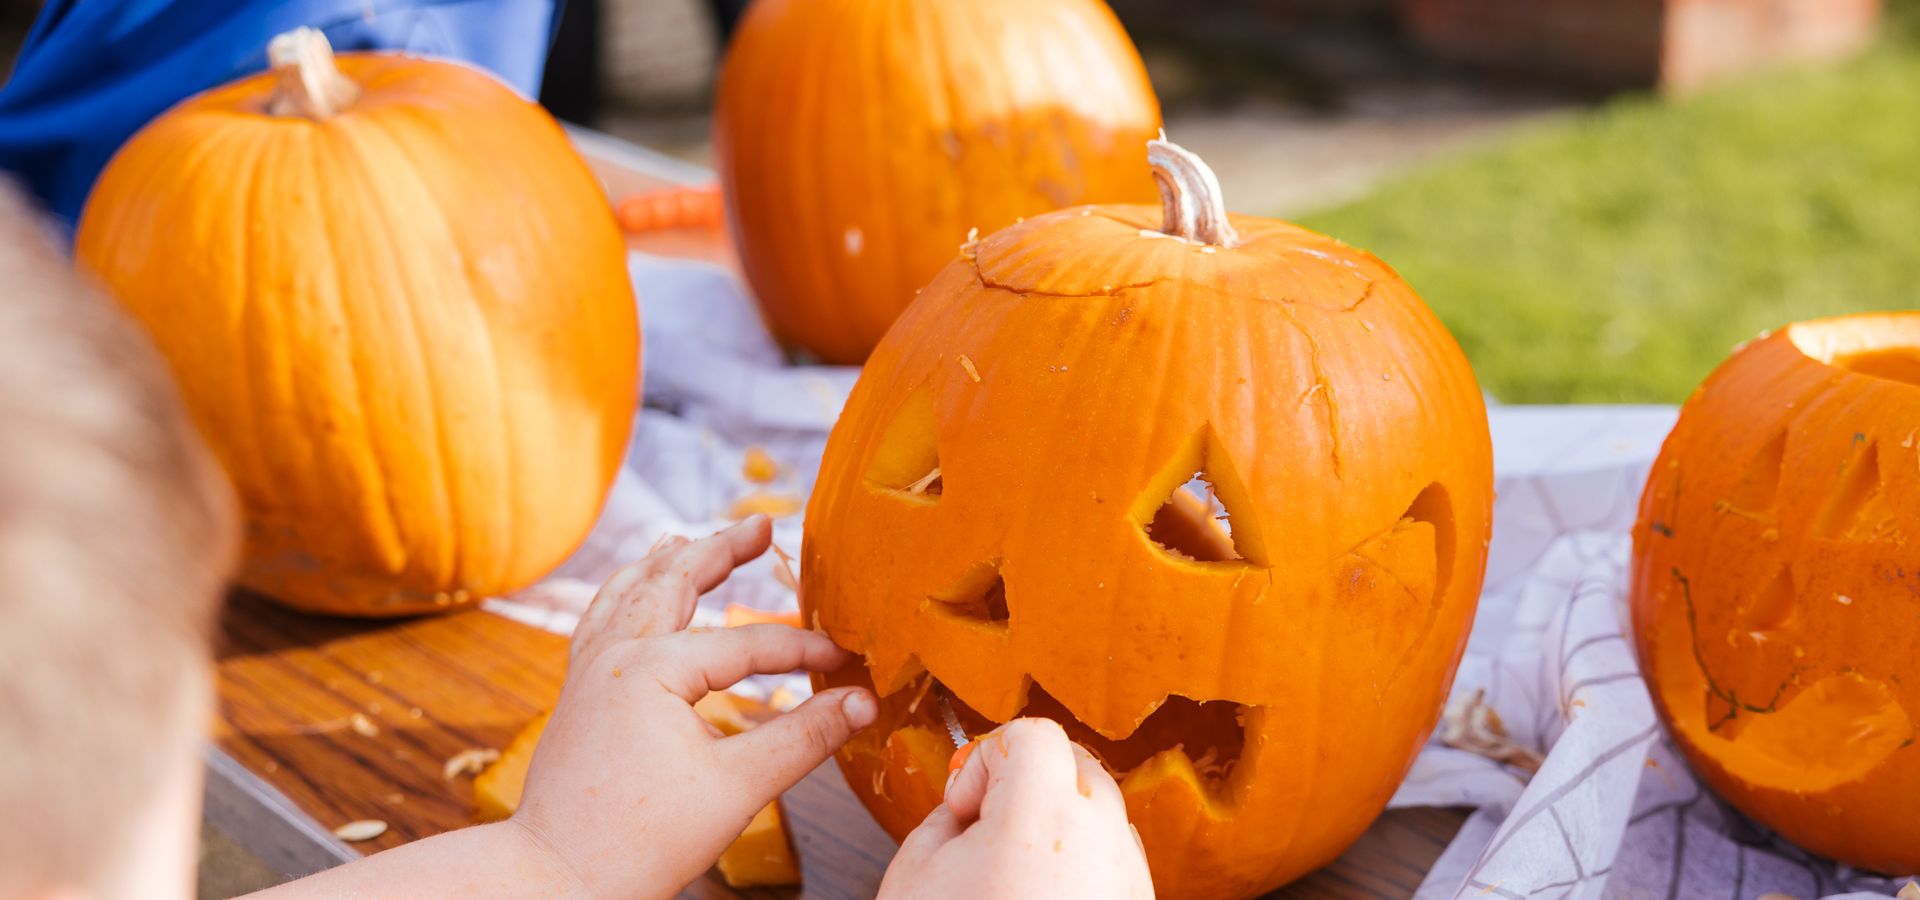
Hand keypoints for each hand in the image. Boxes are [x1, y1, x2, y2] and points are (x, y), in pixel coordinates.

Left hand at [512, 516, 878, 897]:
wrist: (555, 879)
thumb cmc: (638, 841)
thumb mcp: (736, 788)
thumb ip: (803, 737)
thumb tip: (861, 702)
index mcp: (652, 668)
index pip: (746, 645)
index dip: (802, 649)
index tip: (845, 661)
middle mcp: (614, 655)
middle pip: (674, 582)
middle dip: (720, 550)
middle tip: (761, 525)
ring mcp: (588, 673)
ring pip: (628, 593)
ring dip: (666, 564)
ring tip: (690, 541)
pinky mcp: (577, 696)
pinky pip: (601, 621)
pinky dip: (625, 595)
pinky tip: (633, 596)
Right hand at [877, 718, 1154, 899]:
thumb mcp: (915, 872)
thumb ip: (948, 814)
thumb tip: (974, 800)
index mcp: (1041, 819)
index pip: (1034, 735)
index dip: (988, 759)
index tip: (966, 805)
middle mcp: (1101, 843)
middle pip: (1077, 765)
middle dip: (1029, 784)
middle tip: (984, 834)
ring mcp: (1130, 882)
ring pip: (1103, 813)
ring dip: (1060, 824)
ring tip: (1012, 879)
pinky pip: (1117, 863)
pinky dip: (1082, 866)